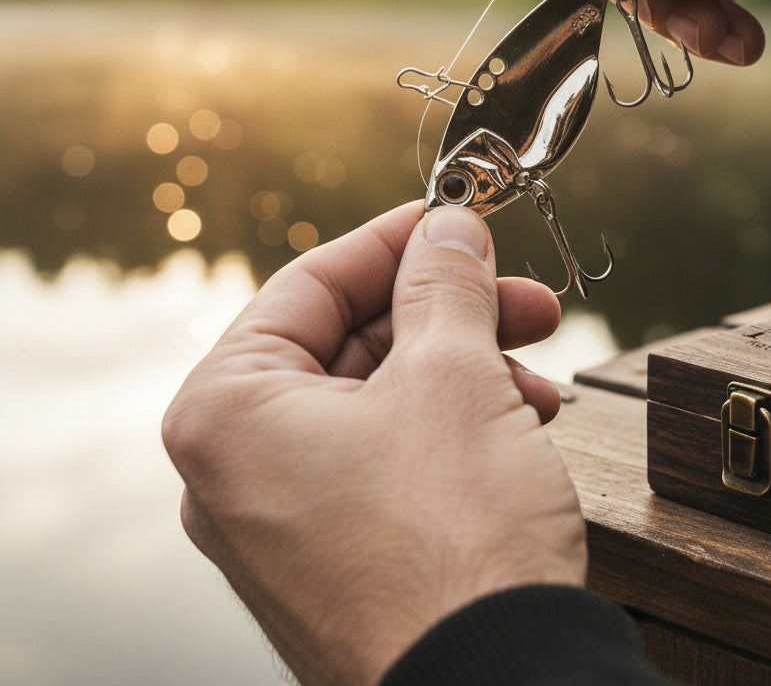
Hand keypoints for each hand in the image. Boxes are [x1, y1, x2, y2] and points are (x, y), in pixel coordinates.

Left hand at [162, 202, 583, 685]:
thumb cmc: (453, 546)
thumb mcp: (454, 376)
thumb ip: (445, 282)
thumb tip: (449, 229)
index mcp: (228, 414)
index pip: (308, 283)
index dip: (392, 240)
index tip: (452, 218)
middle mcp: (239, 471)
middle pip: (351, 344)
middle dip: (448, 312)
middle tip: (519, 295)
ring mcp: (288, 522)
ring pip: (381, 401)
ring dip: (465, 370)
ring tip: (536, 371)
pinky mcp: (341, 558)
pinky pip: (392, 460)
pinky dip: (455, 428)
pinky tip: (522, 422)